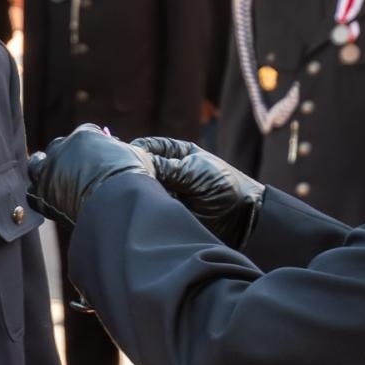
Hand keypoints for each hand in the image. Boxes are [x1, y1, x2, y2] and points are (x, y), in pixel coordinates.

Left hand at [26, 124, 152, 226]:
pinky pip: (33, 193)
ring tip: (52, 185)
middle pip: (59, 149)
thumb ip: (128, 152)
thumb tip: (129, 153)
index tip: (93, 159)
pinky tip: (49, 203)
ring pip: (38, 166)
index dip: (90, 149)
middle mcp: (63, 146)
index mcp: (85, 134)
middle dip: (65, 159)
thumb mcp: (137, 158)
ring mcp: (50, 167)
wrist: (119, 202)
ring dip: (44, 173)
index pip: (84, 135)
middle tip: (73, 174)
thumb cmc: (133, 179)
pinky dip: (40, 197)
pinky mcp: (41, 190)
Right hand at [131, 137, 264, 248]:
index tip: (125, 158)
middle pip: (144, 167)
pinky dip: (145, 206)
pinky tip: (140, 208)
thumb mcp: (194, 171)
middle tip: (122, 178)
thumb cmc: (224, 185)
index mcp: (178, 153)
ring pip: (145, 188)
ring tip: (132, 194)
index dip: (136, 150)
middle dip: (135, 172)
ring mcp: (168, 191)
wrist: (242, 217)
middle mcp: (170, 170)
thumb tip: (137, 163)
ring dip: (140, 191)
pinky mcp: (168, 210)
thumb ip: (165, 167)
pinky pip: (152, 206)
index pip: (149, 147)